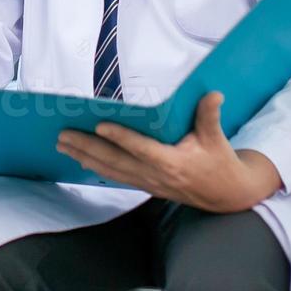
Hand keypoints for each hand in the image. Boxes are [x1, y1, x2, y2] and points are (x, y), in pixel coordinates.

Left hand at [56, 92, 283, 212]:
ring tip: (63, 145)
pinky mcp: (146, 186)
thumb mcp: (217, 138)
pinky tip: (80, 159)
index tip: (100, 126)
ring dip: (85, 157)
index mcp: (173, 162)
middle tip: (63, 135)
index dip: (120, 138)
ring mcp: (149, 183)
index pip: (141, 149)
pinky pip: (116, 177)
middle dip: (87, 147)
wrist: (226, 196)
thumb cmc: (220, 163)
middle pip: (116, 161)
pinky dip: (96, 168)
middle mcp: (156, 175)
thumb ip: (209, 115)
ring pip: (111, 171)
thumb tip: (213, 94)